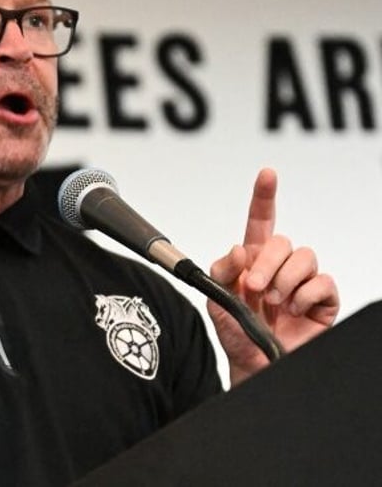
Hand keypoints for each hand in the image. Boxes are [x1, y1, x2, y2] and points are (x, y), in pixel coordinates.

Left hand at [208, 168, 338, 384]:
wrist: (254, 366)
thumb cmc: (236, 333)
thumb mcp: (217, 303)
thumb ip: (222, 273)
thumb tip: (238, 249)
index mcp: (251, 261)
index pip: (259, 222)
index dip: (264, 197)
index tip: (267, 174)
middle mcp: (278, 267)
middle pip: (282, 241)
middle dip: (266, 263)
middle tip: (254, 289)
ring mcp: (301, 283)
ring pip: (304, 257)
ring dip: (285, 279)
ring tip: (274, 302)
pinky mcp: (321, 301)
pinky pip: (323, 283)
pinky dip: (306, 296)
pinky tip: (295, 310)